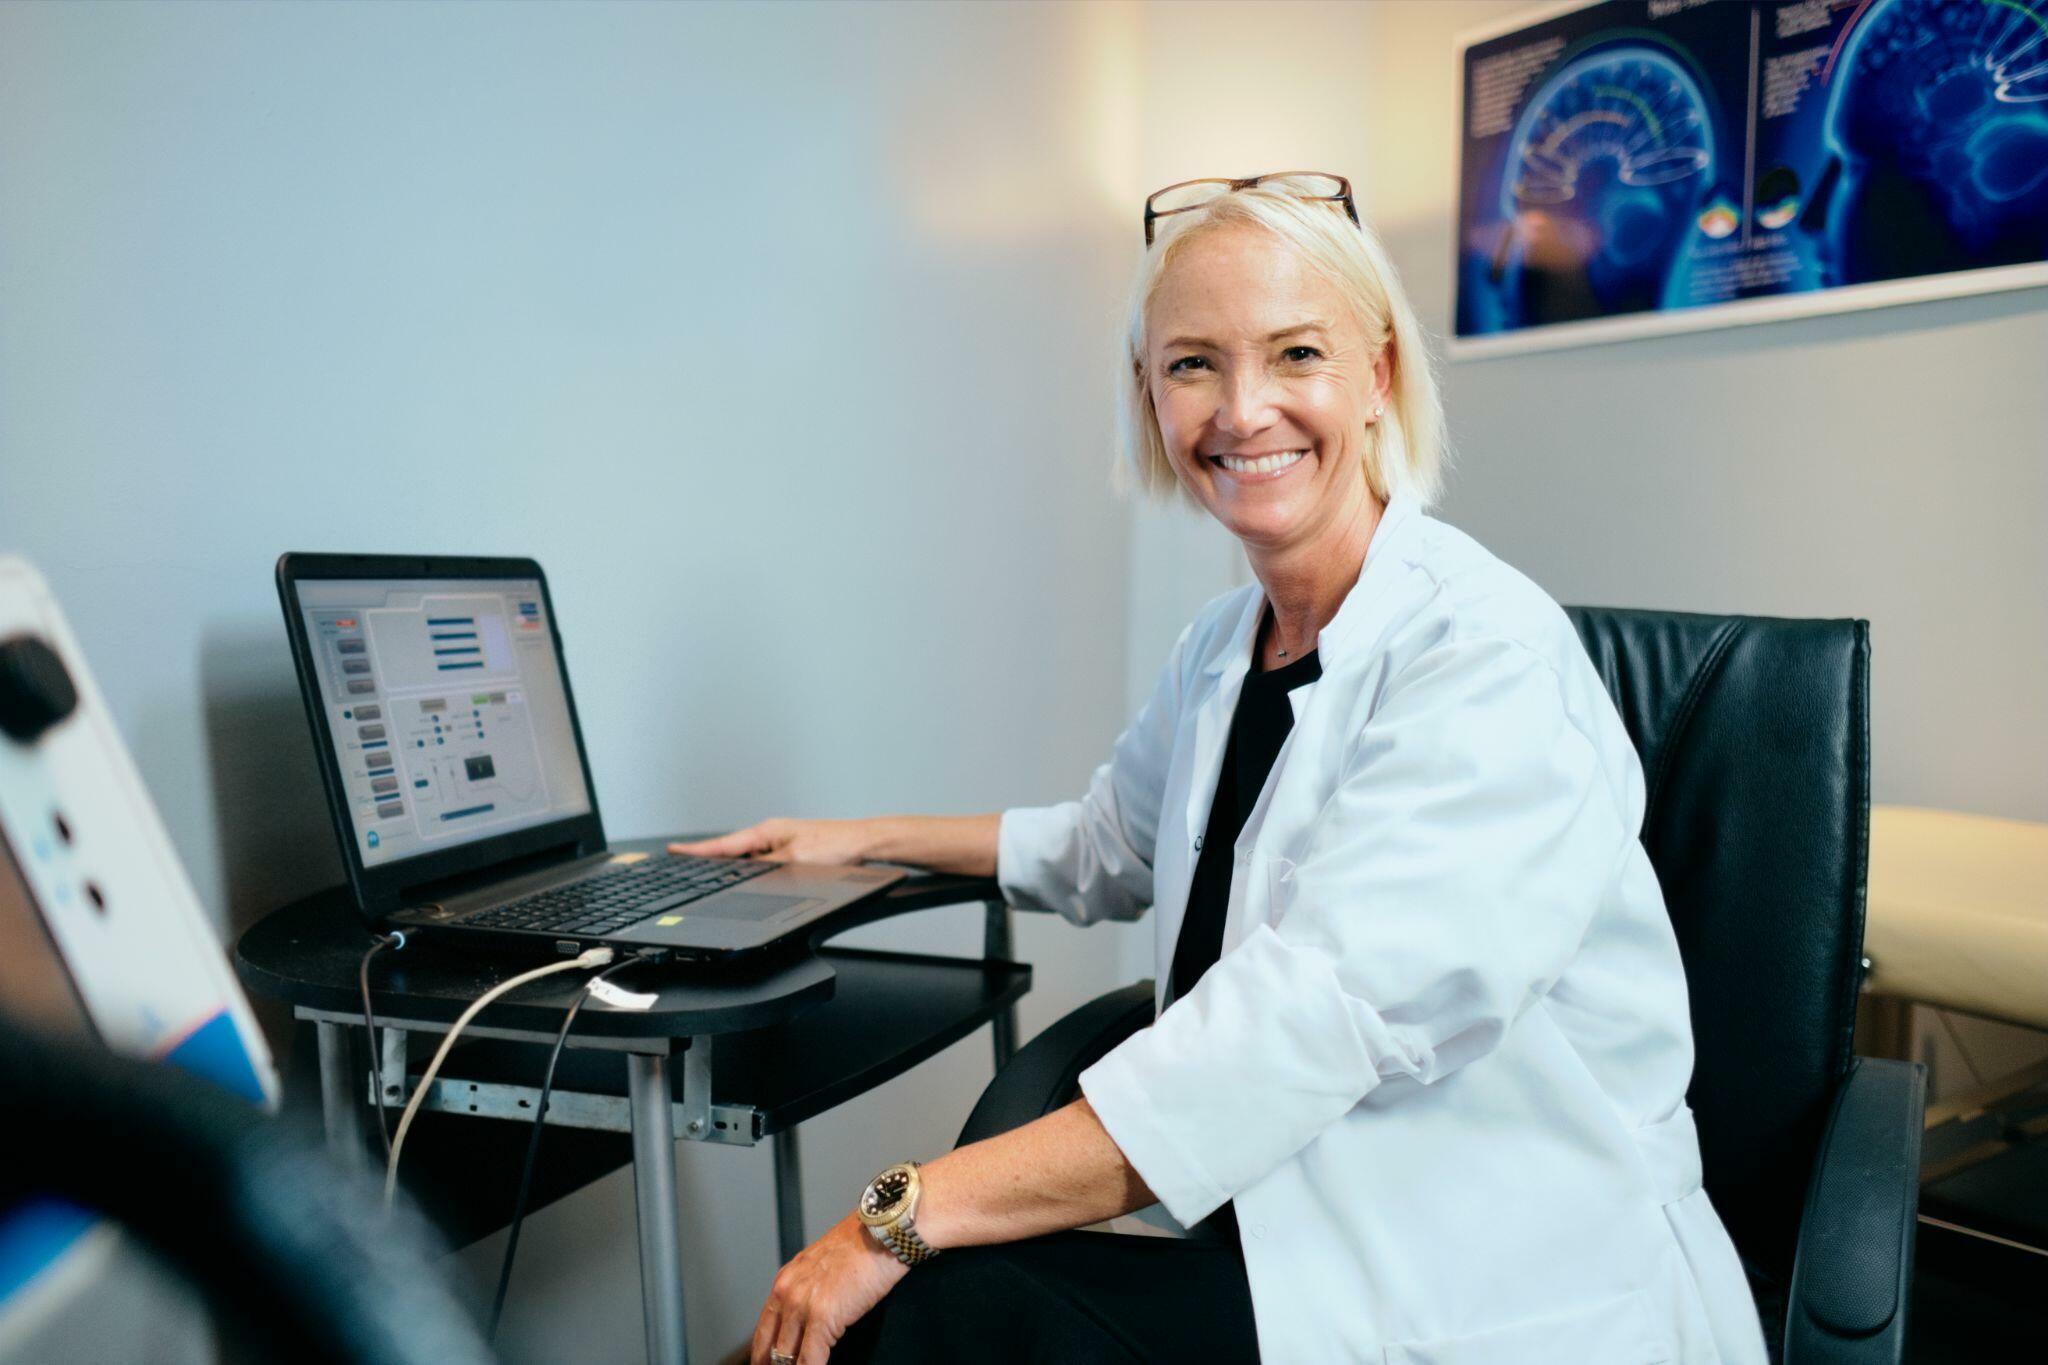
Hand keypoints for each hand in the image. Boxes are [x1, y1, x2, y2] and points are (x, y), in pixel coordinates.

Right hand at [670, 817, 875, 865]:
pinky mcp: (792, 854)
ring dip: (730, 867)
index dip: (696, 850)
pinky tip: (746, 880)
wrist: (866, 845)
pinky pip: (761, 865)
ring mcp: (781, 845)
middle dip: (707, 858)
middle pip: (731, 851)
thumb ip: (765, 868)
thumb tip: (741, 875)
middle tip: (681, 862)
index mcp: (767, 832)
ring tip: (707, 873)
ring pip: (747, 860)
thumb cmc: (838, 846)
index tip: (673, 851)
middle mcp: (772, 835)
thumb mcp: (795, 861)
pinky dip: (749, 872)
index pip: (724, 845)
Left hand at [751, 1212, 907, 1363]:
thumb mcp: (821, 1266)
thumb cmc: (861, 1245)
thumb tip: (810, 1323)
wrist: (881, 1231)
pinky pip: (809, 1360)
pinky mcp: (822, 1317)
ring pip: (786, 1358)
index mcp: (785, 1282)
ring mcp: (802, 1306)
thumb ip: (809, 1292)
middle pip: (771, 1348)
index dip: (764, 1356)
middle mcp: (787, 1293)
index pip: (764, 1331)